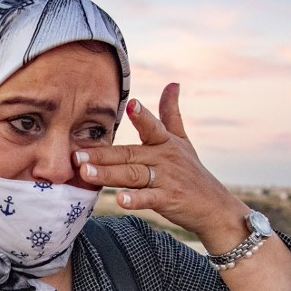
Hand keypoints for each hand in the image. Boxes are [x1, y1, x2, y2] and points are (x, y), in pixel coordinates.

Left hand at [74, 83, 246, 242]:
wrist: (214, 206)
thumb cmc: (192, 173)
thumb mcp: (183, 140)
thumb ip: (171, 113)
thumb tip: (172, 83)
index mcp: (165, 142)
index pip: (152, 127)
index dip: (142, 116)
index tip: (130, 106)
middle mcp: (165, 158)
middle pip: (129, 155)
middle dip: (102, 154)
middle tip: (76, 155)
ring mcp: (166, 179)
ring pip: (133, 175)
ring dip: (109, 175)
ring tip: (86, 174)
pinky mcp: (168, 200)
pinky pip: (148, 199)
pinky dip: (134, 200)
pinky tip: (119, 200)